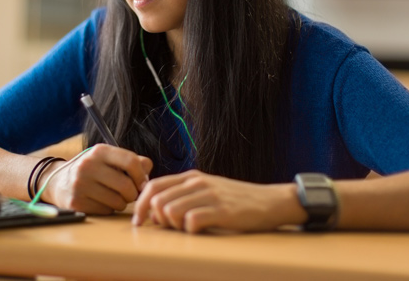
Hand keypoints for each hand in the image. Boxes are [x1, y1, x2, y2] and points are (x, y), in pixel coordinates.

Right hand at [42, 144, 152, 213]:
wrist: (58, 182)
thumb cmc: (92, 170)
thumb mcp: (108, 159)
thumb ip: (132, 162)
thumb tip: (148, 172)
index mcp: (99, 151)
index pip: (130, 161)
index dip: (141, 176)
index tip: (142, 183)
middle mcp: (88, 165)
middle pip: (126, 186)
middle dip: (133, 194)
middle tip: (129, 194)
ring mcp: (80, 184)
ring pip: (118, 202)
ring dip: (121, 203)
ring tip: (113, 197)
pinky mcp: (76, 202)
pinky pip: (106, 211)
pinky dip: (108, 209)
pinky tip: (100, 202)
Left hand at [132, 169, 304, 232]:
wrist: (269, 201)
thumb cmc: (235, 200)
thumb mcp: (206, 191)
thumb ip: (181, 197)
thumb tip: (154, 213)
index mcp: (190, 177)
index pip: (153, 186)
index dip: (140, 205)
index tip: (139, 222)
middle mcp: (196, 183)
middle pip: (158, 200)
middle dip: (157, 219)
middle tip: (170, 228)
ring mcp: (209, 195)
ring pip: (171, 211)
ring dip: (173, 226)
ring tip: (187, 228)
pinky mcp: (221, 211)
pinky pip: (191, 222)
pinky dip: (190, 230)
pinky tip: (200, 230)